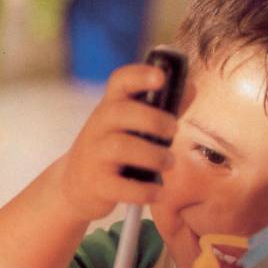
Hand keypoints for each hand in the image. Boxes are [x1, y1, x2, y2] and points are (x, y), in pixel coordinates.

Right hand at [59, 64, 177, 221]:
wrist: (76, 185)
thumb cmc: (114, 150)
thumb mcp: (130, 126)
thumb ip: (161, 108)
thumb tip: (191, 88)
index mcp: (110, 108)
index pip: (120, 82)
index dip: (140, 76)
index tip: (161, 77)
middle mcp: (98, 128)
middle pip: (122, 113)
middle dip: (154, 120)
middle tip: (173, 131)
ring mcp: (95, 156)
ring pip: (122, 147)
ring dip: (154, 156)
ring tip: (168, 162)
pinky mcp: (98, 185)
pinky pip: (123, 187)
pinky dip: (146, 190)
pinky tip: (158, 191)